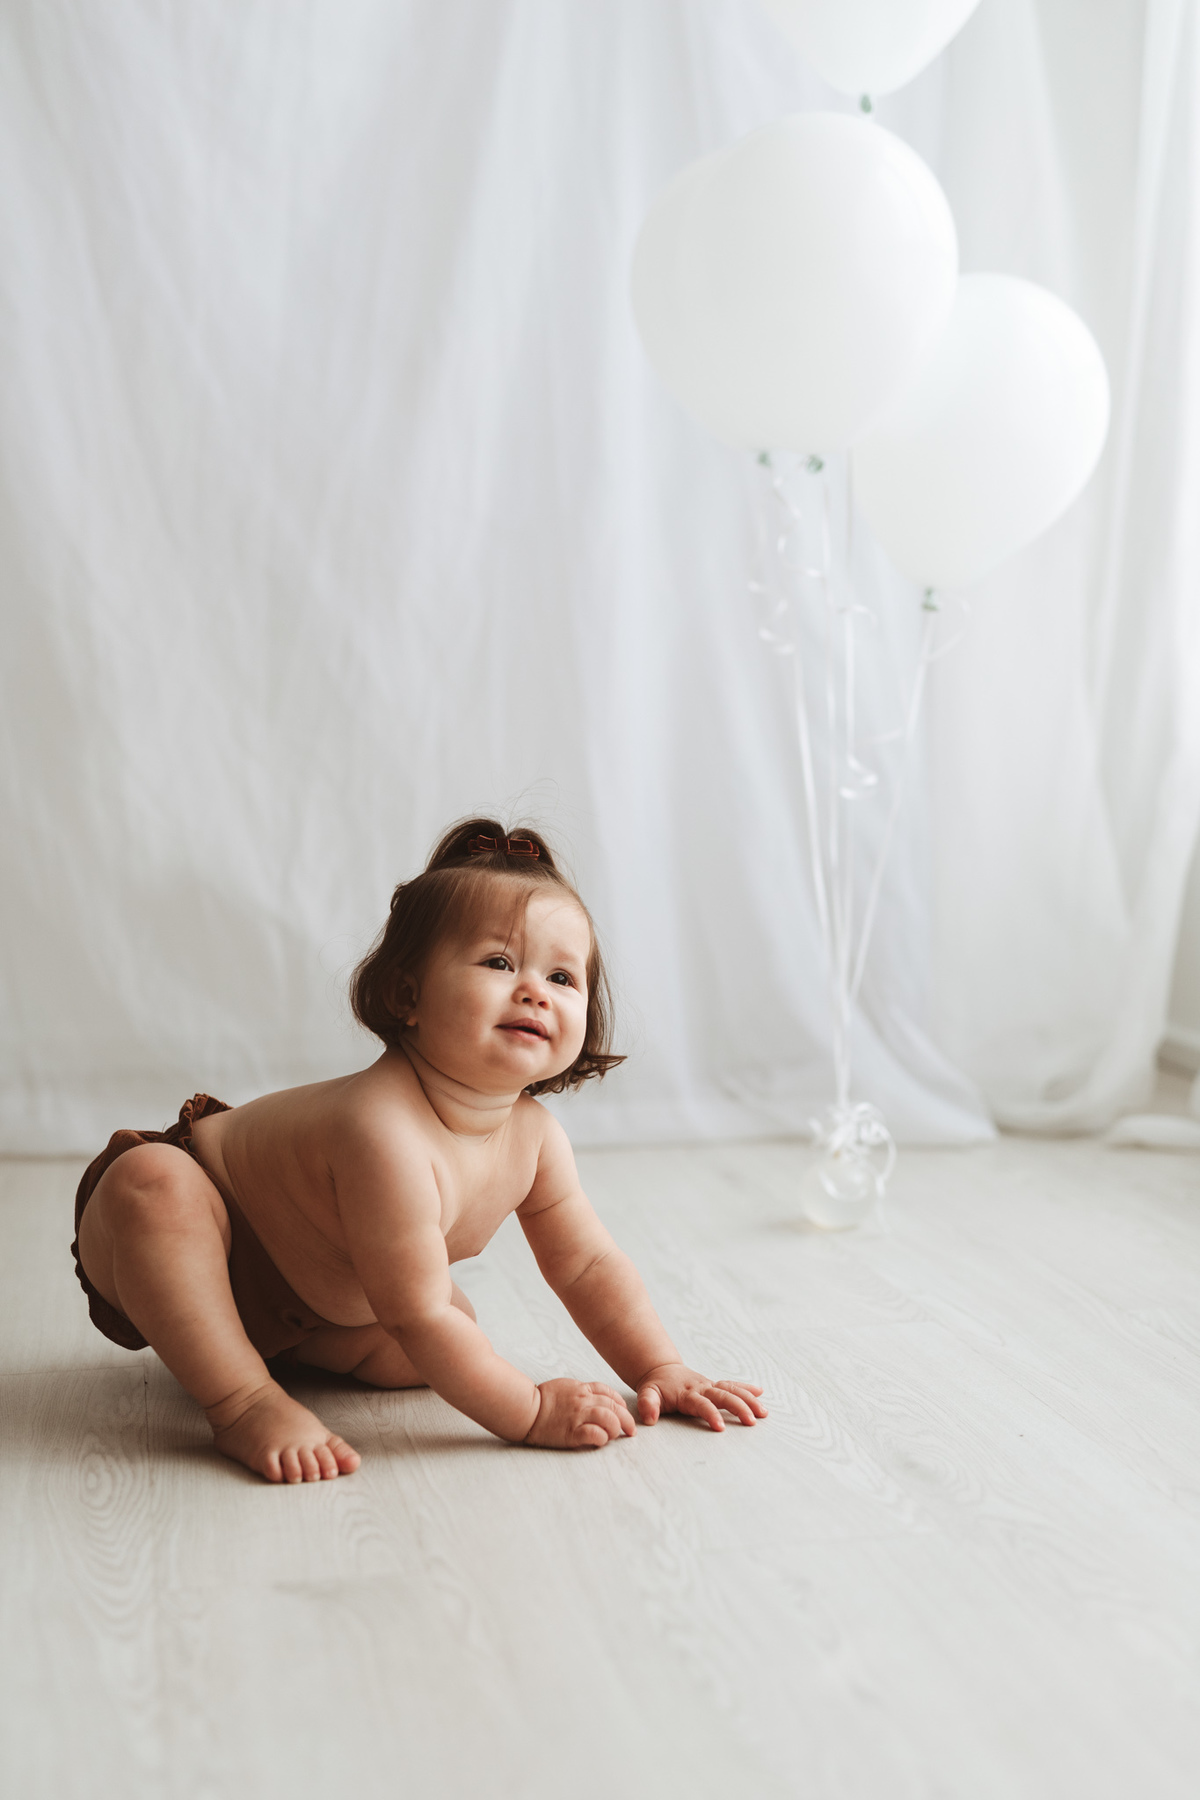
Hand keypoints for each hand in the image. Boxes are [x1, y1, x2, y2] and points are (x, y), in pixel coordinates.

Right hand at [522, 1379, 637, 1449]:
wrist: (527, 1409)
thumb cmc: (543, 1399)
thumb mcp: (566, 1386)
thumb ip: (582, 1390)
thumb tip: (597, 1396)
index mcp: (582, 1389)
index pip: (609, 1393)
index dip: (621, 1403)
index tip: (624, 1412)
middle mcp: (583, 1401)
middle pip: (613, 1406)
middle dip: (626, 1419)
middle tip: (631, 1430)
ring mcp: (578, 1416)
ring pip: (608, 1418)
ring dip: (616, 1428)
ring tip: (616, 1436)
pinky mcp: (571, 1432)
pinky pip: (593, 1433)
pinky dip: (602, 1438)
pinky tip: (602, 1441)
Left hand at [635, 1364, 766, 1430]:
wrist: (661, 1369)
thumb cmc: (656, 1386)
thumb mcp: (647, 1394)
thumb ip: (648, 1405)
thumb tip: (650, 1419)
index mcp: (687, 1393)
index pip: (701, 1404)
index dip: (710, 1414)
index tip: (721, 1427)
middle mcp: (702, 1387)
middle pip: (723, 1396)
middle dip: (739, 1408)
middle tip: (752, 1421)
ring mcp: (710, 1385)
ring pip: (732, 1390)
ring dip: (748, 1400)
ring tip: (763, 1413)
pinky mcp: (714, 1385)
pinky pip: (733, 1385)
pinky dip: (746, 1388)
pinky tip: (760, 1393)